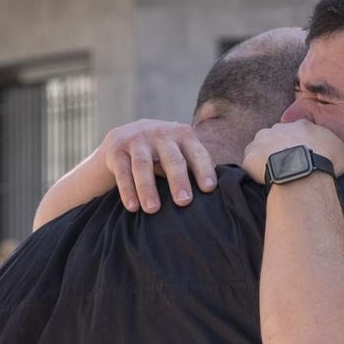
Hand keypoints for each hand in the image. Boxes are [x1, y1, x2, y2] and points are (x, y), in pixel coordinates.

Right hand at [90, 119, 215, 213]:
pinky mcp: (116, 148)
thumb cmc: (163, 154)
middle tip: (184, 202)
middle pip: (171, 158)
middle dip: (178, 180)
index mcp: (183, 134)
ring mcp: (137, 139)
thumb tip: (226, 196)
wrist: (124, 138)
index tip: (209, 189)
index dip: (203, 169)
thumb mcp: (180, 152)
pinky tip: (133, 207)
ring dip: (148, 188)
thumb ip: (196, 166)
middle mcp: (160, 133)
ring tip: (153, 210)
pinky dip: (127, 190)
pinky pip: (122, 171)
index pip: (196, 153)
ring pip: (143, 165)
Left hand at [242, 121, 343, 184]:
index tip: (301, 156)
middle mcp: (279, 128)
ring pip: (259, 147)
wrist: (303, 170)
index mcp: (301, 126)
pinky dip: (254, 171)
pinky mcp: (250, 156)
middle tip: (286, 167)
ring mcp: (262, 141)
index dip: (299, 144)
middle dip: (279, 149)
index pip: (298, 131)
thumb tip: (334, 150)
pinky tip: (263, 181)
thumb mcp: (341, 151)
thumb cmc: (325, 162)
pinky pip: (250, 163)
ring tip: (273, 174)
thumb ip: (334, 147)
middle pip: (276, 136)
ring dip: (264, 158)